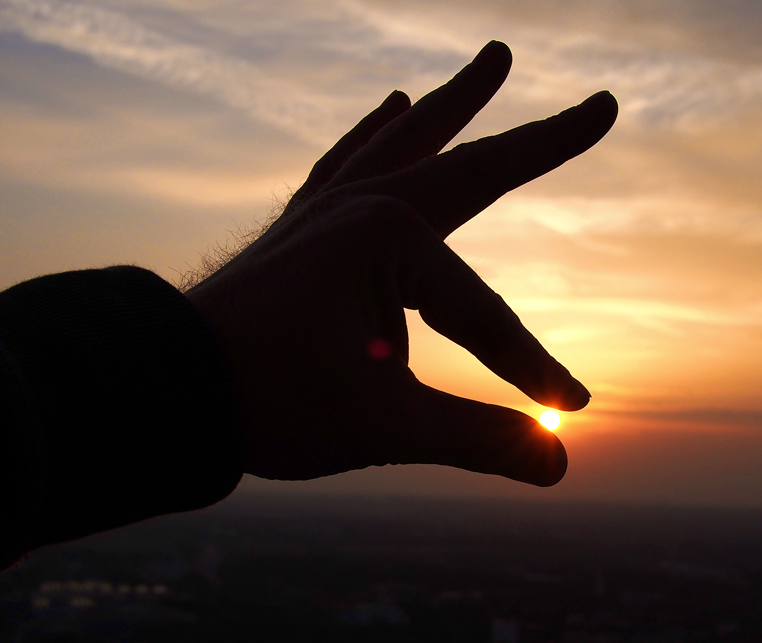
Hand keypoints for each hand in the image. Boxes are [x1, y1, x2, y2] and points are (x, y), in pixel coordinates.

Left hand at [186, 41, 616, 485]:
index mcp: (389, 240)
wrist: (159, 390)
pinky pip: (343, 162)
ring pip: (403, 143)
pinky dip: (371, 134)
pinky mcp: (298, 227)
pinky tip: (389, 109)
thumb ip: (480, 439)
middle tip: (602, 106)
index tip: (572, 406)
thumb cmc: (268, 401)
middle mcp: (360, 206)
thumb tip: (562, 464)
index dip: (529, 365)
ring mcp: (324, 210)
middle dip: (541, 143)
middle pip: (471, 170)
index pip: (482, 314)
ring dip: (452, 105)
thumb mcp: (386, 426)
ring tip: (491, 59)